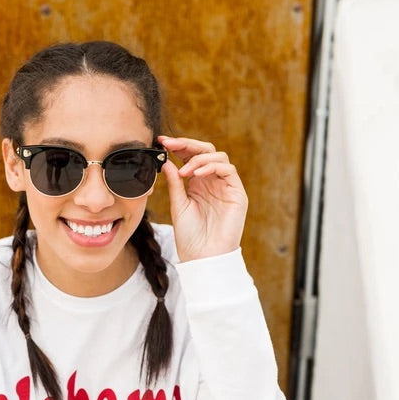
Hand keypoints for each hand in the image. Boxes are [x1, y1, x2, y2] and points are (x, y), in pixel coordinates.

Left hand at [159, 135, 247, 261]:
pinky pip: (228, 170)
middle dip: (187, 144)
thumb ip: (174, 184)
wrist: (203, 257)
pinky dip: (212, 167)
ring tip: (184, 172)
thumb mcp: (178, 206)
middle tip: (170, 144)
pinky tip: (196, 175)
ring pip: (218, 156)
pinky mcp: (237, 194)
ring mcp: (226, 186)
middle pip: (206, 151)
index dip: (178, 146)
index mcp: (198, 183)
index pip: (191, 156)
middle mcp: (213, 182)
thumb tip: (166, 162)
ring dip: (198, 158)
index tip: (162, 142)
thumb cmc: (190, 236)